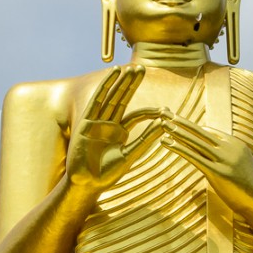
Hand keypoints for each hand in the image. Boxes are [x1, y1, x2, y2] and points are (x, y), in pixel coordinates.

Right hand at [64, 68, 162, 200]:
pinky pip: (98, 100)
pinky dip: (106, 86)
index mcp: (120, 133)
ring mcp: (97, 121)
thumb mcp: (130, 155)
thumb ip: (145, 139)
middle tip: (142, 68)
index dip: (150, 111)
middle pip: (123, 99)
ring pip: (112, 97)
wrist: (86, 183)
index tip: (165, 111)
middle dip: (132, 84)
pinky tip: (114, 74)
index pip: (136, 115)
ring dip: (121, 81)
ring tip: (131, 68)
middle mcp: (109, 124)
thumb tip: (164, 124)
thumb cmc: (107, 174)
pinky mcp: (87, 121)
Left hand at [160, 113, 252, 233]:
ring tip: (163, 124)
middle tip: (165, 113)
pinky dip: (179, 148)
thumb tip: (215, 151)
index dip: (191, 126)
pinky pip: (194, 157)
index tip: (177, 119)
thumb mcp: (240, 165)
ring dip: (177, 132)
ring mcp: (224, 160)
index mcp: (236, 144)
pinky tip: (167, 142)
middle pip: (201, 132)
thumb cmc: (248, 186)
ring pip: (196, 142)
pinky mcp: (217, 172)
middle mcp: (230, 148)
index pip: (209, 132)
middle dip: (181, 122)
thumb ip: (228, 155)